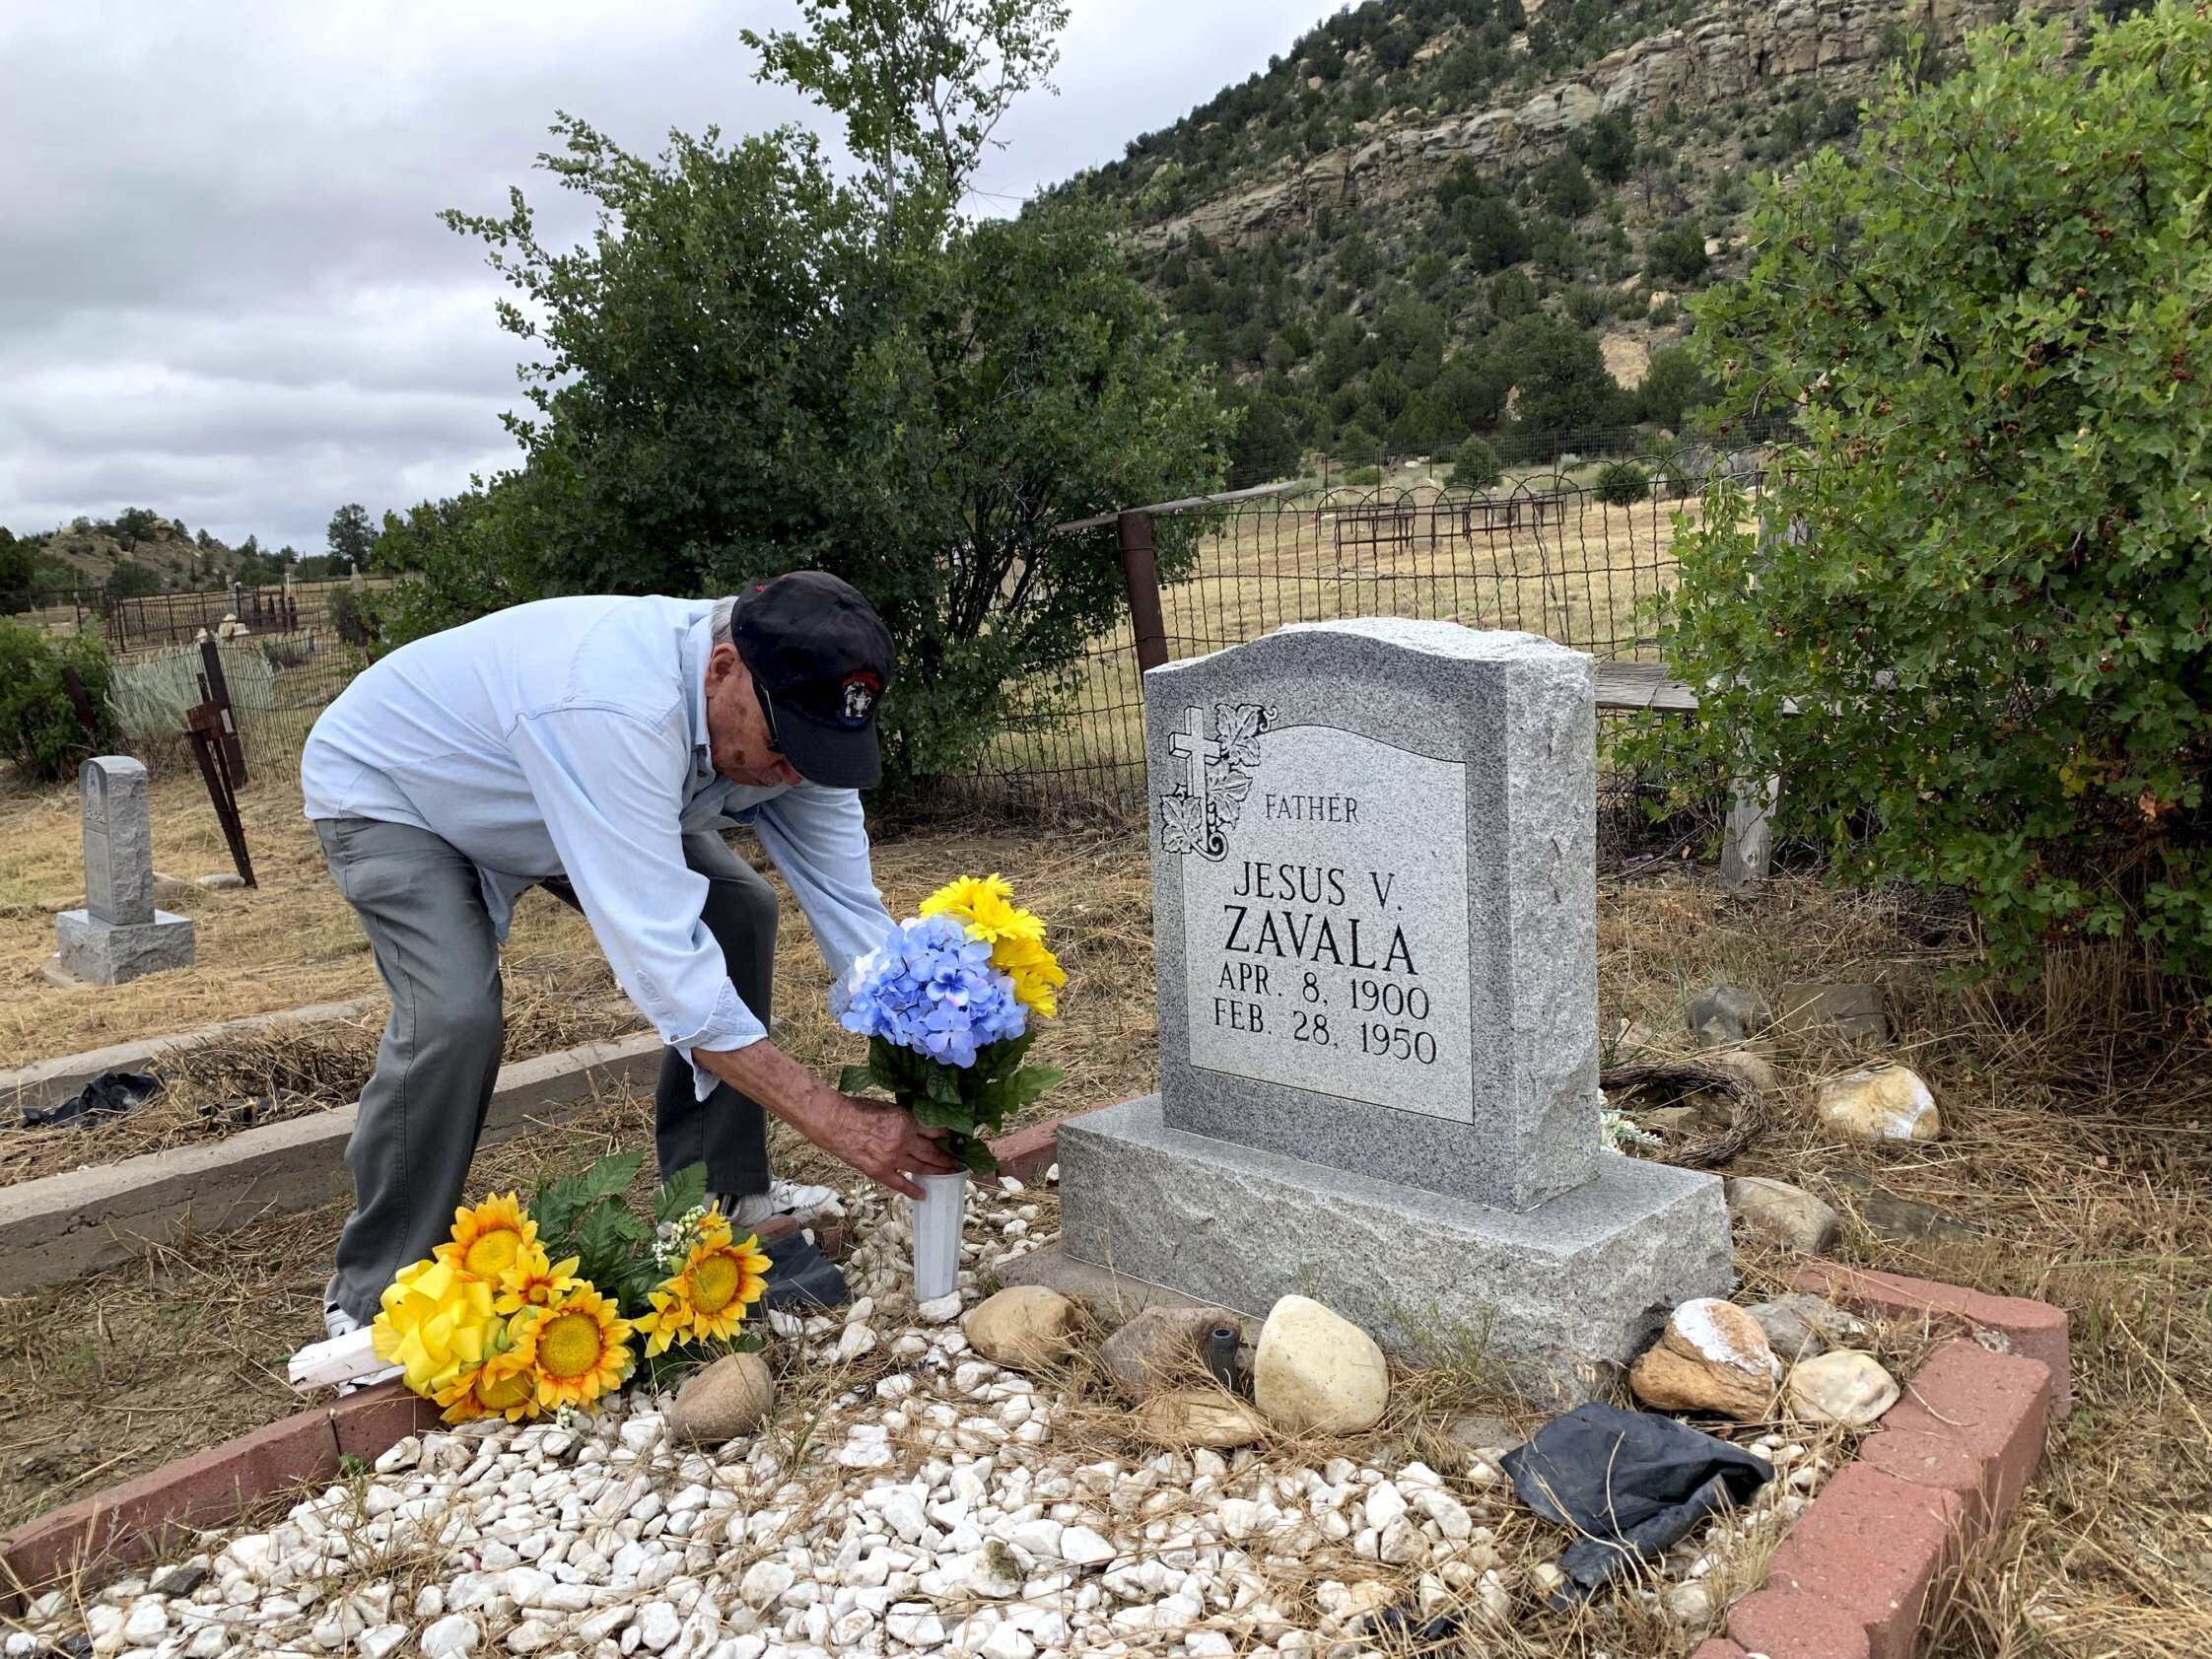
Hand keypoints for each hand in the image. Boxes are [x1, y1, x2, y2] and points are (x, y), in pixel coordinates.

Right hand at [690, 1039, 963, 1199]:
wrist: (833, 1121)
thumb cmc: (857, 1109)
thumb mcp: (888, 1106)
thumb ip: (906, 1117)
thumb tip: (922, 1125)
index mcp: (907, 1119)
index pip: (937, 1130)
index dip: (950, 1136)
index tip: (960, 1139)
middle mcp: (904, 1139)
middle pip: (934, 1151)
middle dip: (949, 1157)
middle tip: (962, 1162)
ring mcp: (892, 1157)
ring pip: (922, 1167)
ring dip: (938, 1171)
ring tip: (951, 1173)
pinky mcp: (879, 1170)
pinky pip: (901, 1182)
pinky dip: (913, 1189)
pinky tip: (924, 1194)